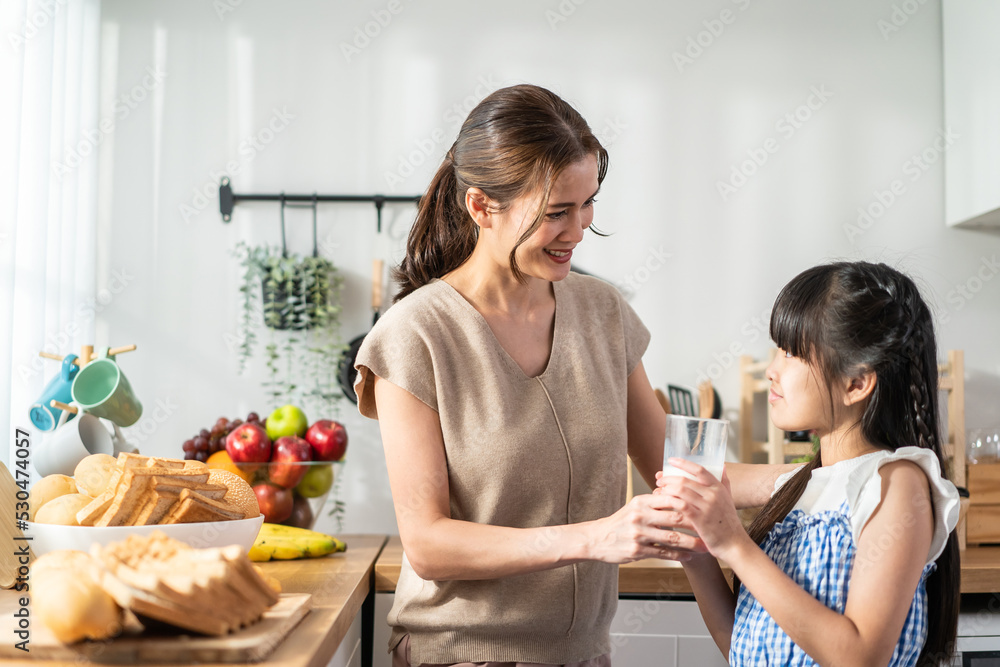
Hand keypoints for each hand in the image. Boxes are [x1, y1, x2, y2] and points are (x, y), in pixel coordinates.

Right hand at [586, 493, 707, 563]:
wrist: (598, 538)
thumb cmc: (621, 521)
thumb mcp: (635, 506)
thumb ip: (655, 502)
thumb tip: (680, 496)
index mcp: (642, 501)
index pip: (671, 498)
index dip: (691, 503)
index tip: (706, 507)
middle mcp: (640, 515)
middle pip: (675, 518)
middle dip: (696, 524)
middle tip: (711, 528)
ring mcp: (638, 534)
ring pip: (672, 538)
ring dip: (692, 543)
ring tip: (705, 546)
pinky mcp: (637, 550)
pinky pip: (663, 553)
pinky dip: (678, 555)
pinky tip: (689, 556)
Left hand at [657, 458, 751, 560]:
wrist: (735, 545)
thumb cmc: (729, 523)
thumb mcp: (729, 499)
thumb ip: (724, 482)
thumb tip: (722, 465)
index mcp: (719, 488)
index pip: (699, 469)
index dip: (683, 463)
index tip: (670, 460)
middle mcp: (713, 495)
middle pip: (685, 480)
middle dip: (668, 479)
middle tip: (659, 481)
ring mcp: (707, 507)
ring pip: (681, 491)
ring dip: (666, 490)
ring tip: (659, 491)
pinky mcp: (700, 520)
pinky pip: (680, 506)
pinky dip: (670, 502)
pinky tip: (663, 503)